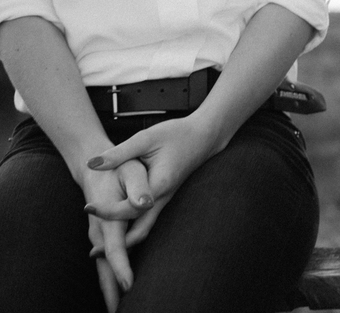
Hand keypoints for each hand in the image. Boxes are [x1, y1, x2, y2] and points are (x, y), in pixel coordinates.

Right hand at [79, 160, 152, 311]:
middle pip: (104, 266)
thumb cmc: (118, 167)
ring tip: (117, 309)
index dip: (121, 269)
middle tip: (117, 312)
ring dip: (110, 288)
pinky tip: (117, 292)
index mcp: (108, 218)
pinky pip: (106, 261)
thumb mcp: (130, 170)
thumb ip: (138, 188)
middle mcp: (100, 230)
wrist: (94, 165)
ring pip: (103, 266)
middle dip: (111, 290)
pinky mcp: (103, 235)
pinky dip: (110, 278)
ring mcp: (99, 234)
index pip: (115, 248)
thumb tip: (147, 202)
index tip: (129, 286)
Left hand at [86, 117, 217, 254]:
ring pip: (145, 229)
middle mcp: (163, 198)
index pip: (130, 207)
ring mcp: (165, 200)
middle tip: (93, 253)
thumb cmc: (176, 134)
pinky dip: (131, 229)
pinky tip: (116, 230)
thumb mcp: (145, 138)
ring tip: (100, 248)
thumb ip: (119, 153)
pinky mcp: (163, 198)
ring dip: (125, 241)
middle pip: (140, 231)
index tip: (88, 207)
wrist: (203, 136)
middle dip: (118, 244)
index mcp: (159, 184)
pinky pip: (147, 220)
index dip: (108, 210)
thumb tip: (91, 165)